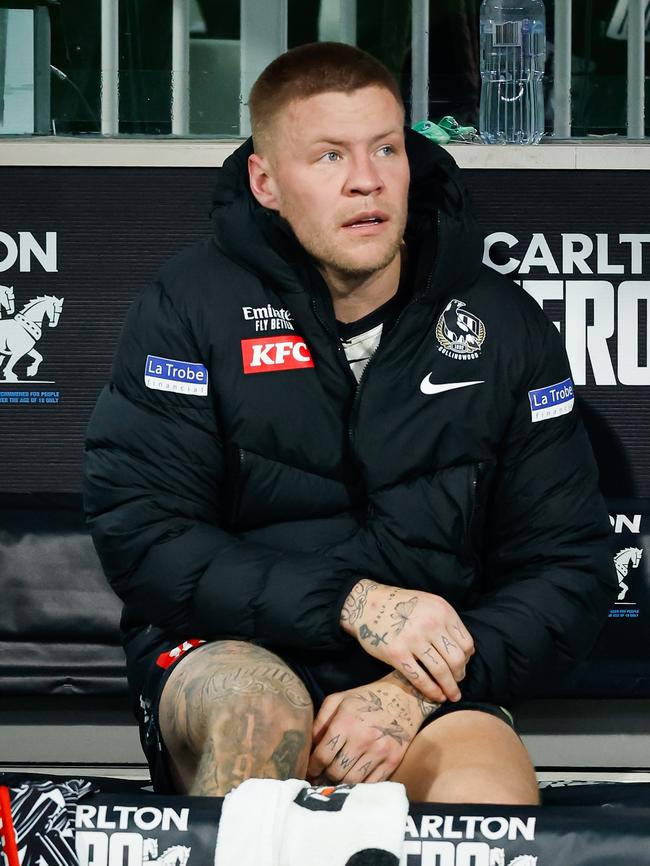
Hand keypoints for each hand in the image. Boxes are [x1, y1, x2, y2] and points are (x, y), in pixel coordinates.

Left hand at [307, 672, 437, 783]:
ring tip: (337, 781)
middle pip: (336, 772)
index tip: (311, 770)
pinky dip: (361, 786)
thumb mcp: (339, 700)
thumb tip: (311, 745)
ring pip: (353, 781)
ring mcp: (379, 751)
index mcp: (346, 722)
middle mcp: (362, 738)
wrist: (404, 697)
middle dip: (326, 776)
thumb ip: (321, 720)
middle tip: (322, 778)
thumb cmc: (367, 698)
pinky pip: (372, 783)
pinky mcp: (393, 761)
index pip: (323, 755)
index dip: (313, 767)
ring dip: (342, 784)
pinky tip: (355, 781)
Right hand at [340, 580, 474, 702]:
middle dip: (460, 675)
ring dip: (450, 688)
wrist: (368, 605)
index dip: (467, 659)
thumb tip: (466, 652)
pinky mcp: (397, 654)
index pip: (466, 644)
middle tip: (457, 681)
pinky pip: (420, 679)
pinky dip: (432, 691)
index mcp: (442, 610)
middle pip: (457, 659)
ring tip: (451, 695)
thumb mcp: (429, 604)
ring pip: (441, 672)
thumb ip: (446, 623)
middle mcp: (430, 623)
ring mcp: (413, 639)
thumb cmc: (401, 606)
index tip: (462, 665)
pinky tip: (436, 696)